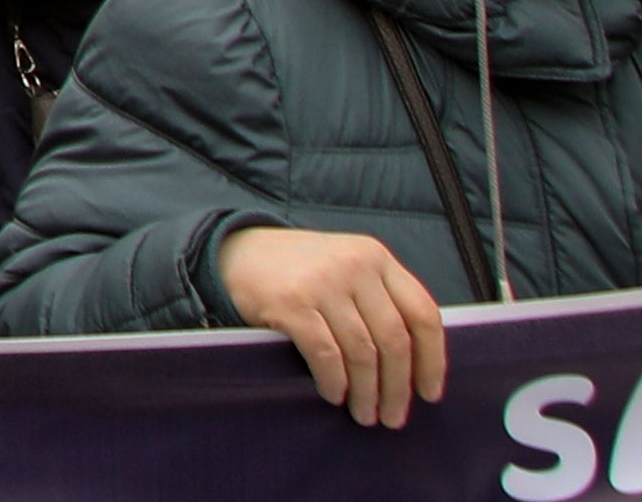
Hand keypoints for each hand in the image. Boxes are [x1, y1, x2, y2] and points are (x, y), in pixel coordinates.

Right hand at [221, 225, 450, 426]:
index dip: (432, 360)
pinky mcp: (290, 302)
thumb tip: (416, 365)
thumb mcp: (348, 267)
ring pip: (362, 352)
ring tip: (364, 414)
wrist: (235, 251)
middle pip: (394, 340)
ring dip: (367, 392)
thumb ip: (381, 299)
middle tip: (393, 416)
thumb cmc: (300, 270)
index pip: (423, 314)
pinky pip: (326, 354)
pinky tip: (334, 394)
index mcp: (376, 257)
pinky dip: (334, 381)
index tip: (429, 393)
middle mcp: (354, 265)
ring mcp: (321, 282)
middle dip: (397, 387)